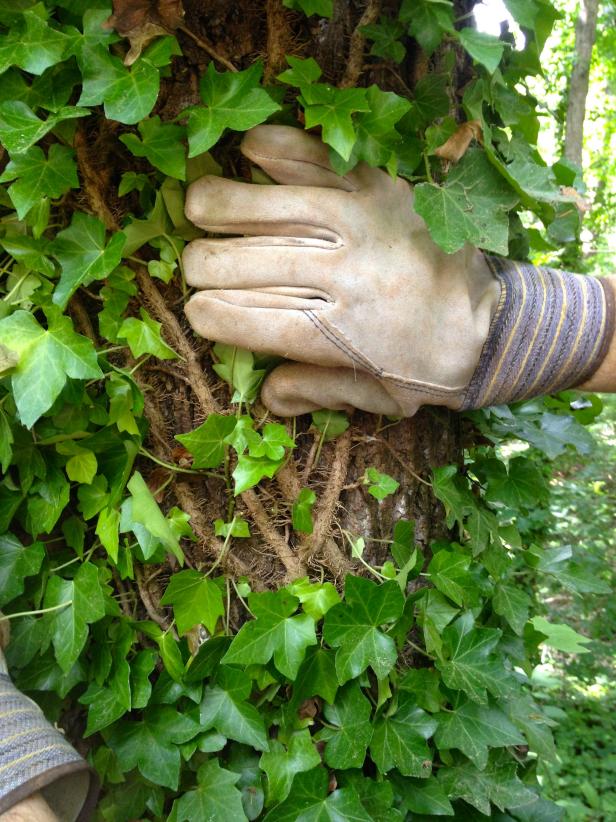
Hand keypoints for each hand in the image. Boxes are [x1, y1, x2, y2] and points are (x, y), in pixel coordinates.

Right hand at [182, 125, 613, 413]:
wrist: (497, 323)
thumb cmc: (430, 368)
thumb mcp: (375, 400)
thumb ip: (315, 393)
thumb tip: (263, 391)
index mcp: (335, 333)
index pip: (241, 318)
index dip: (207, 315)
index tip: (198, 313)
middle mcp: (340, 274)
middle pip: (238, 264)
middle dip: (202, 266)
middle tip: (199, 268)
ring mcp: (359, 222)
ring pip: (263, 207)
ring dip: (217, 206)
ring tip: (199, 209)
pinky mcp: (378, 185)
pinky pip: (313, 157)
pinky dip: (275, 150)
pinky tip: (248, 153)